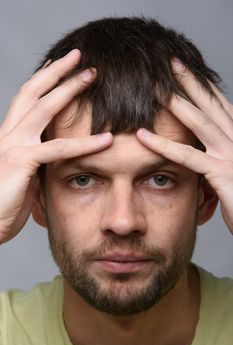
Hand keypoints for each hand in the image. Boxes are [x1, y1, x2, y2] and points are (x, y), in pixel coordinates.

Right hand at [0, 49, 111, 242]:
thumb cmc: (4, 202)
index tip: (57, 65)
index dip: (41, 79)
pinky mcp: (21, 161)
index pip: (26, 99)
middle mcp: (9, 134)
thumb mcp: (24, 174)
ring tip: (91, 76)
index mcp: (10, 135)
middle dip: (57, 72)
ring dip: (69, 89)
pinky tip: (106, 139)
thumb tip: (55, 156)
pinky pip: (58, 149)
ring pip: (44, 108)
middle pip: (34, 93)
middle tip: (79, 57)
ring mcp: (13, 145)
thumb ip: (38, 160)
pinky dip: (84, 144)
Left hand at [137, 60, 232, 232]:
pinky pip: (188, 157)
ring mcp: (232, 155)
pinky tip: (142, 136)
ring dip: (176, 104)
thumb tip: (199, 149)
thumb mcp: (231, 170)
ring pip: (200, 123)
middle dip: (190, 82)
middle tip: (170, 64)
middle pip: (211, 106)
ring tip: (154, 89)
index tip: (184, 70)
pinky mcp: (224, 174)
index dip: (202, 86)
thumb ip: (217, 156)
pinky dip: (163, 145)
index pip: (219, 106)